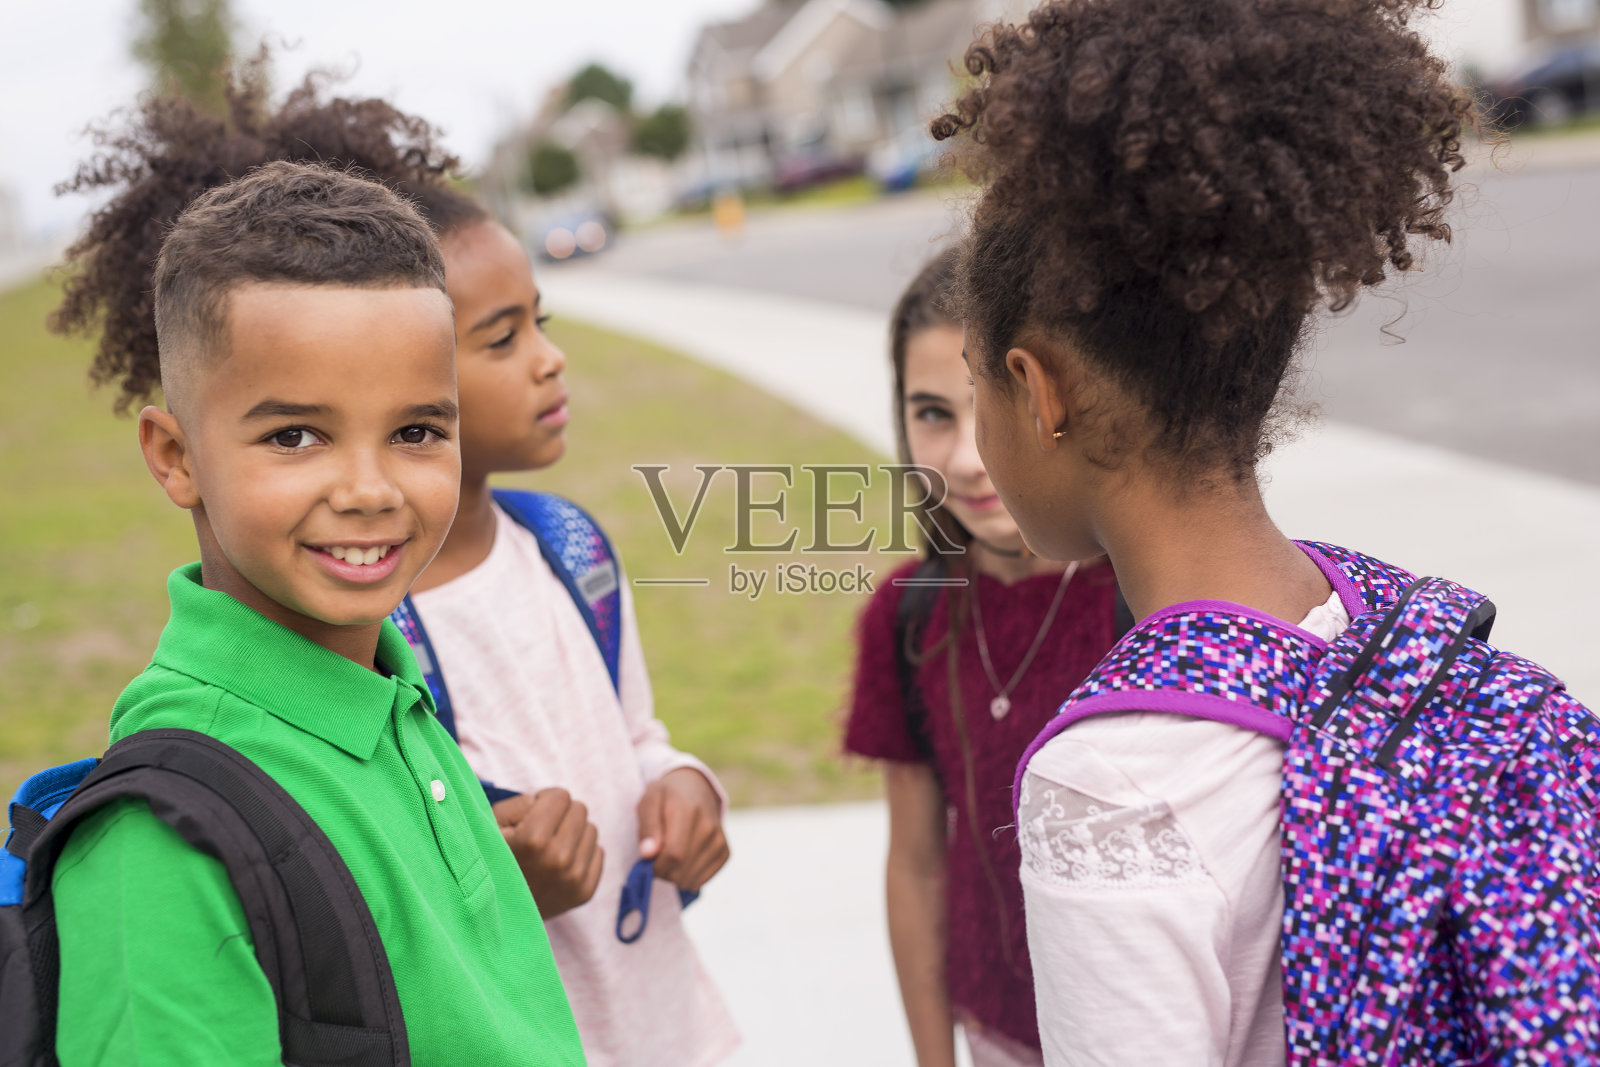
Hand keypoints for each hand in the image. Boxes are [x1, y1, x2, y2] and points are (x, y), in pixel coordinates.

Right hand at [493, 788, 603, 918]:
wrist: (494, 914)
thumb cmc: (490, 862)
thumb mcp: (492, 825)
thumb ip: (522, 802)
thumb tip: (553, 800)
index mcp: (535, 840)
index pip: (561, 796)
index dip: (543, 802)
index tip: (529, 819)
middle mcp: (559, 860)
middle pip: (580, 810)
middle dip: (560, 816)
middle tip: (539, 835)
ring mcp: (574, 879)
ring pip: (591, 830)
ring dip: (572, 834)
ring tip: (548, 851)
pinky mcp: (584, 893)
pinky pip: (598, 852)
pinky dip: (581, 854)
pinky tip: (559, 865)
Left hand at [636, 768, 728, 893]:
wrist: (696, 788)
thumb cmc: (666, 797)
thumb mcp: (649, 802)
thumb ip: (647, 827)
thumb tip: (648, 854)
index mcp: (688, 811)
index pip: (674, 855)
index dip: (656, 866)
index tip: (647, 860)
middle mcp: (709, 827)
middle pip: (681, 872)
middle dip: (663, 872)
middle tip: (656, 857)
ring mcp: (719, 841)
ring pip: (690, 880)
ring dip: (674, 876)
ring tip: (669, 856)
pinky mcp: (725, 852)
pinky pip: (701, 882)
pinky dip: (687, 877)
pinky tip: (683, 860)